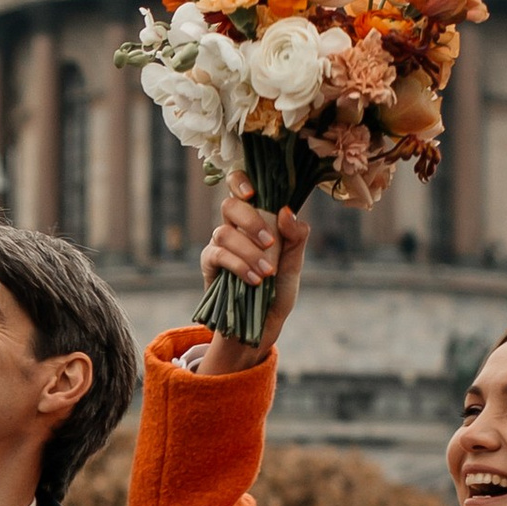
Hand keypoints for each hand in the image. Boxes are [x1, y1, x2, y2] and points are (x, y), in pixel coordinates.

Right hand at [192, 185, 308, 373]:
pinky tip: (253, 279)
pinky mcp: (209, 265)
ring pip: (224, 232)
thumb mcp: (295, 264)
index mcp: (256, 219)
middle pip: (230, 204)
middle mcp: (235, 227)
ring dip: (248, 252)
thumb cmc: (279, 290)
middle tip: (270, 242)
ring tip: (266, 273)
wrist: (263, 324)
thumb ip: (296, 237)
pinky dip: (237, 265)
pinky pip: (217, 255)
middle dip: (250, 220)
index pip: (241, 187)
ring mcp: (219, 245)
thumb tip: (286, 210)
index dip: (241, 180)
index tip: (254, 192)